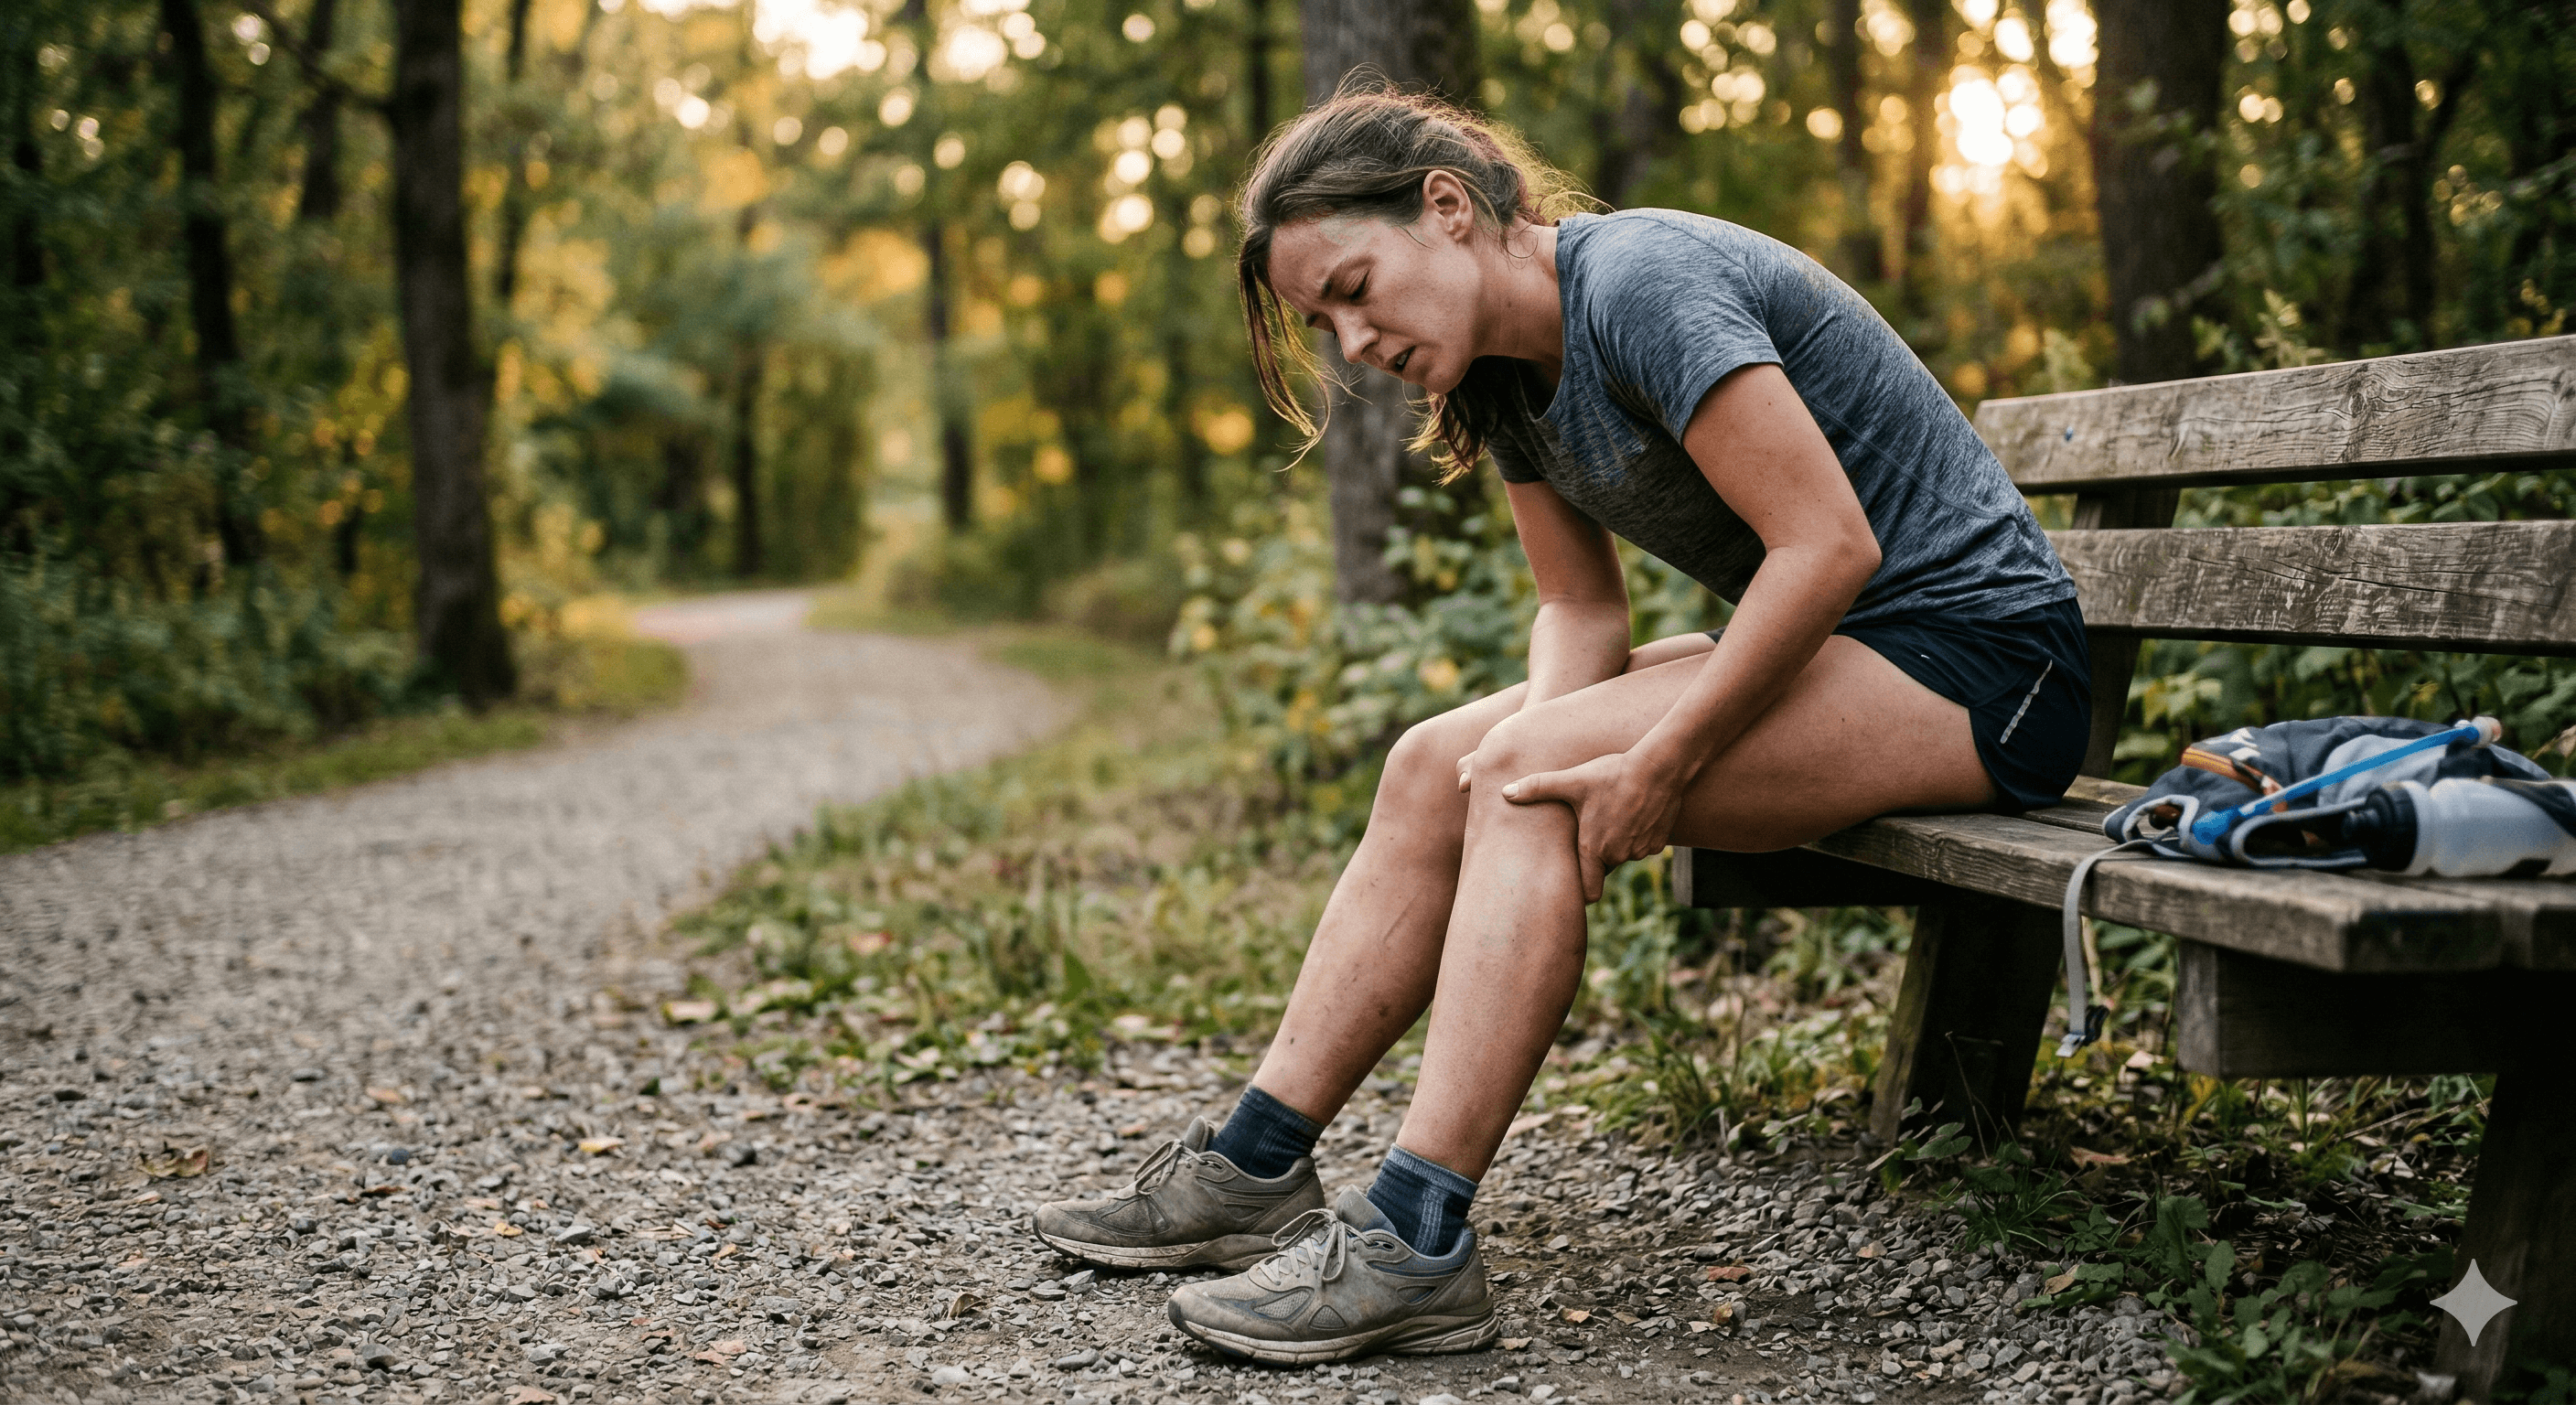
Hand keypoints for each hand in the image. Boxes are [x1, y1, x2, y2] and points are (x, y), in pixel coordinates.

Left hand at [1501, 752, 1681, 902]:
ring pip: (1624, 853)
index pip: (1588, 891)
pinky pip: (1643, 845)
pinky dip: (1638, 834)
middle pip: (1604, 865)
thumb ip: (1537, 788)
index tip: (1575, 884)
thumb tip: (1505, 792)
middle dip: (1599, 851)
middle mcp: (1618, 855)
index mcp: (1594, 848)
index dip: (1581, 891)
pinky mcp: (1659, 843)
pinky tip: (1635, 812)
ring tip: (1615, 813)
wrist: (1658, 768)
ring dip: (1619, 841)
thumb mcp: (1572, 780)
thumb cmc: (1612, 774)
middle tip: (1595, 825)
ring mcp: (1640, 850)